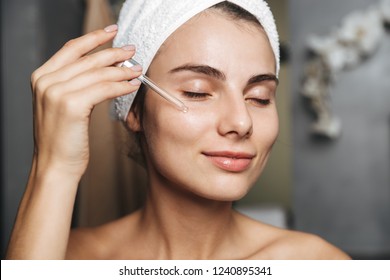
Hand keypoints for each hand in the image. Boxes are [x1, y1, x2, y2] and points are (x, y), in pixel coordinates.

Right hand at [30, 25, 140, 176]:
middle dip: (114, 53)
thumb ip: (75, 85)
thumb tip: (105, 69)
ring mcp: (57, 92)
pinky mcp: (71, 105)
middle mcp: (46, 81)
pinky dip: (120, 86)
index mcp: (42, 77)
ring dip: (122, 70)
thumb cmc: (63, 139)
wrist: (55, 166)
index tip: (112, 32)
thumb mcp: (62, 105)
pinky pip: (104, 89)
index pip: (72, 49)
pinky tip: (132, 85)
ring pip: (98, 73)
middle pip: (88, 59)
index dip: (94, 38)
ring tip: (137, 70)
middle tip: (132, 51)